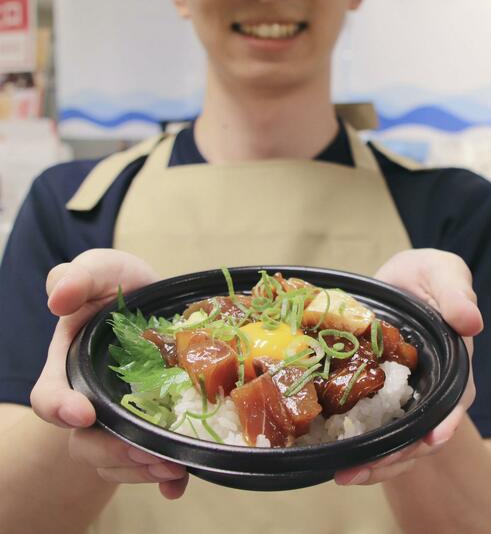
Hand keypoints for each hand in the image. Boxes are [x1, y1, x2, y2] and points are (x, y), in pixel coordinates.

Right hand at [30, 249, 187, 499]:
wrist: (161, 301)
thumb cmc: (123, 284)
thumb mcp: (102, 269)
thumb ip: (78, 275)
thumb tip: (58, 299)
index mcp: (70, 364)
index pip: (49, 397)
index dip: (60, 410)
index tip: (82, 414)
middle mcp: (90, 397)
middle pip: (86, 441)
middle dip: (113, 450)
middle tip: (145, 450)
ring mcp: (121, 414)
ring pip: (117, 458)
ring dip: (141, 467)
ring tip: (171, 466)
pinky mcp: (152, 425)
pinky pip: (150, 463)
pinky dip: (165, 479)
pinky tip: (178, 482)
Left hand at [334, 248, 481, 486]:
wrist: (397, 279)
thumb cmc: (426, 276)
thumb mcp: (443, 272)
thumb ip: (456, 292)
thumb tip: (471, 321)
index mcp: (454, 365)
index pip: (453, 402)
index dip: (443, 424)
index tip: (430, 441)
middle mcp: (431, 389)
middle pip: (420, 434)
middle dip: (395, 456)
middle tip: (360, 470)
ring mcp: (403, 396)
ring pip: (395, 439)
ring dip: (373, 461)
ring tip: (343, 474)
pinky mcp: (376, 394)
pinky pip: (370, 424)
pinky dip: (355, 442)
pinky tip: (332, 455)